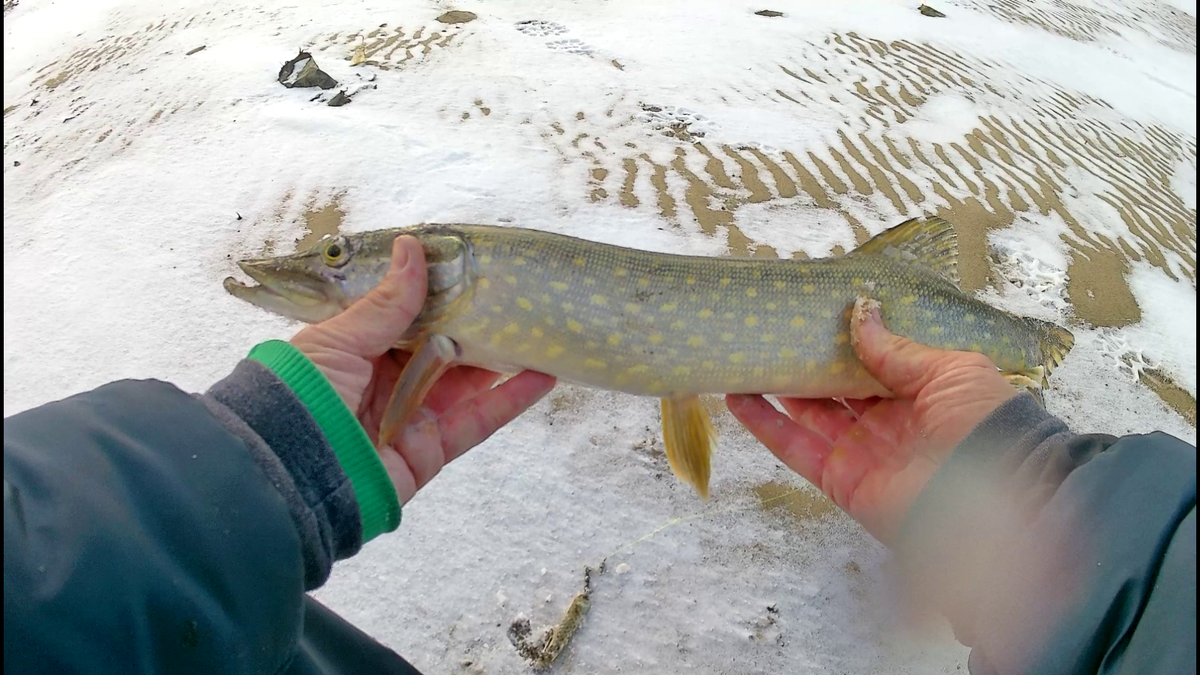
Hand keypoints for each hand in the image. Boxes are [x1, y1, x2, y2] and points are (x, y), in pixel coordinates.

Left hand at [290, 236, 556, 503]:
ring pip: (466, 381)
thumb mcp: (338, 339)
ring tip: (541, 328)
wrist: (292, 476)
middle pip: (442, 347)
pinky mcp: (432, 451)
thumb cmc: (303, 395)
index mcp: (354, 350)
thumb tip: (412, 247)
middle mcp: (384, 381)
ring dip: (503, 357)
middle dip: (476, 322)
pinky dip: (511, 400)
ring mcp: (411, 416)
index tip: (472, 268)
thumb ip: (386, 303)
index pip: (405, 316)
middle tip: (515, 294)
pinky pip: (477, 421)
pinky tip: (544, 375)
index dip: (437, 294)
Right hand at [726, 298, 1017, 544]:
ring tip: (744, 355)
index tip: (814, 312)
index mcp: (924, 395)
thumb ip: (897, 349)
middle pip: (836, 388)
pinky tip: (738, 397)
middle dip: (807, 360)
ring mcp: (862, 453)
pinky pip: (796, 449)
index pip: (874, 363)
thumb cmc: (987, 429)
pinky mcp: (840, 481)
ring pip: (809, 415)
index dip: (845, 340)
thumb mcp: (951, 371)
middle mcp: (890, 424)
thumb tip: (860, 313)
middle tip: (773, 329)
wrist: (996, 504)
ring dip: (777, 388)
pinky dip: (765, 425)